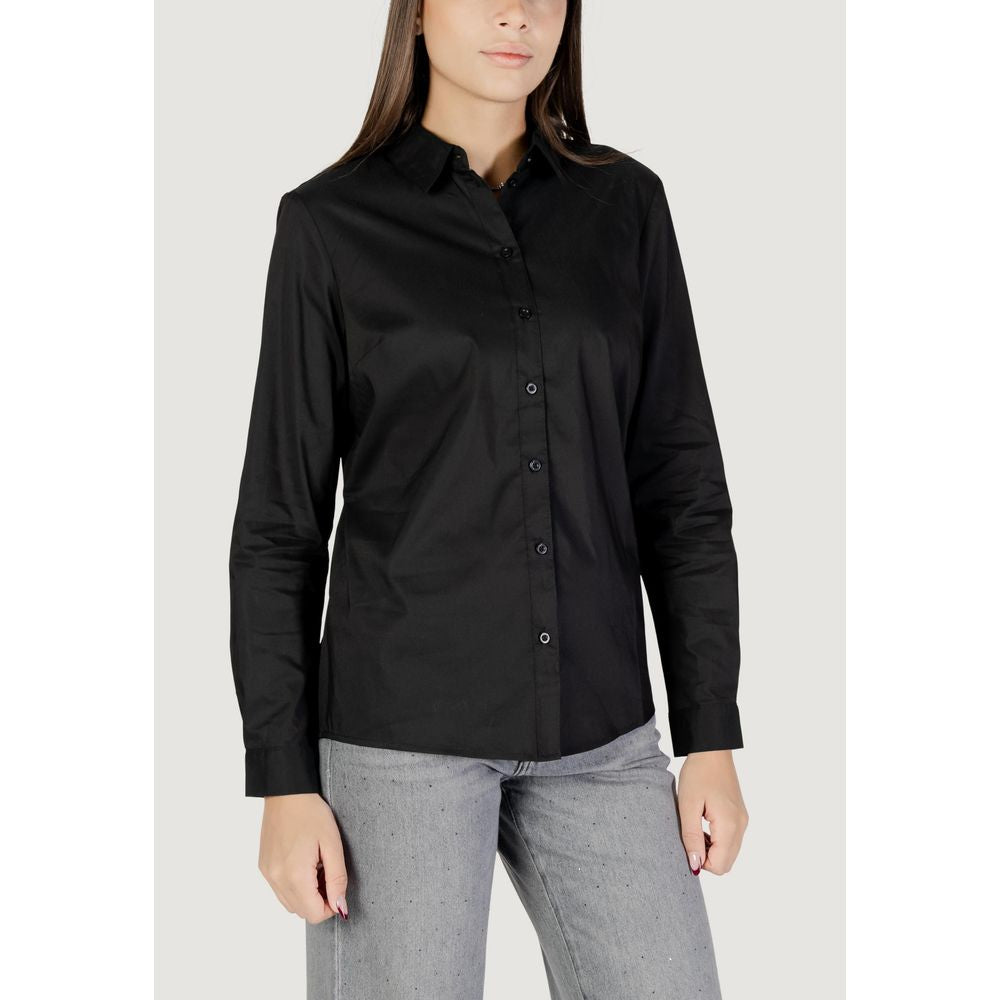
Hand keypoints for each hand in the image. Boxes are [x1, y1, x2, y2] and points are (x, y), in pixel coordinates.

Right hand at [258, 792, 348, 922]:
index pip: (314, 914)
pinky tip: (303, 862)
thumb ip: (337, 878)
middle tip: (328, 872)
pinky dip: (293, 886)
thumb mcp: (332, 844)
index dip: (331, 906)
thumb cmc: (312, 813)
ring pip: (289, 903)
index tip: (338, 885)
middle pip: (301, 912)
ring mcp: (267, 874)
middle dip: (319, 900)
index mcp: (294, 876)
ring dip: (305, 895)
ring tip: (316, 866)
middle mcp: (276, 879)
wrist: (286, 791)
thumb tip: (340, 906)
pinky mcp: (263, 866)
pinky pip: (279, 889)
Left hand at [677, 750, 748, 875]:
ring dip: (712, 850)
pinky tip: (704, 824)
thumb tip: (695, 865)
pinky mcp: (740, 815)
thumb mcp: (688, 805)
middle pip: (727, 863)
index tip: (687, 844)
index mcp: (730, 825)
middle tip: (691, 837)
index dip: (701, 861)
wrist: (712, 750)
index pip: (720, 865)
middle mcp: (741, 826)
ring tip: (696, 828)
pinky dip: (718, 840)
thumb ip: (692, 837)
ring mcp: (743, 820)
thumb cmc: (698, 774)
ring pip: (730, 853)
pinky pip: (732, 840)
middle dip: (707, 858)